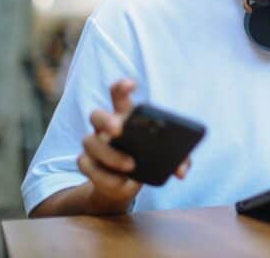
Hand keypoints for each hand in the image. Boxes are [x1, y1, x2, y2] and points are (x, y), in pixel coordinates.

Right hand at [78, 79, 191, 211]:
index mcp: (125, 116)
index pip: (118, 94)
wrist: (126, 185)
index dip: (122, 87)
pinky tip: (123, 182)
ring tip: (131, 165)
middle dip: (106, 120)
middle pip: (96, 115)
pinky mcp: (87, 165)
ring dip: (110, 154)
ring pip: (89, 142)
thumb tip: (182, 171)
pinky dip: (105, 177)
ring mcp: (94, 145)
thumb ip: (178, 160)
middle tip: (119, 129)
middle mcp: (105, 128)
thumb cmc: (147, 160)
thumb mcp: (165, 157)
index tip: (131, 84)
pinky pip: (87, 167)